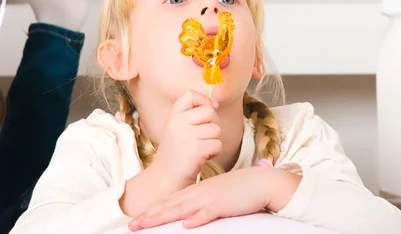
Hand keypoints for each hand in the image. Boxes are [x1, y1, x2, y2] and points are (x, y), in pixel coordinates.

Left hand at [128, 167, 277, 230]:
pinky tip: (186, 225)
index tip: (137, 219)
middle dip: (150, 215)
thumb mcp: (217, 194)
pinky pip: (208, 212)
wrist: (261, 181)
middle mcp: (200, 192)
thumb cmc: (240, 189)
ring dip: (164, 216)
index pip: (171, 200)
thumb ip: (201, 203)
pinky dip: (197, 218)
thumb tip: (187, 216)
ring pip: (183, 208)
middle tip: (132, 225)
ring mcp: (211, 197)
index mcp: (198, 190)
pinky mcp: (224, 204)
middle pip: (171, 205)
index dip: (153, 210)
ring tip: (147, 224)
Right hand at [151, 90, 221, 187]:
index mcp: (173, 117)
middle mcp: (177, 123)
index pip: (190, 95)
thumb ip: (192, 116)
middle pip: (209, 112)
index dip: (204, 100)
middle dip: (212, 124)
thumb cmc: (176, 156)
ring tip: (200, 150)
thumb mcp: (177, 130)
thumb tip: (215, 104)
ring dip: (213, 141)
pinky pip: (218, 144)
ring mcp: (186, 136)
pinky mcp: (196, 150)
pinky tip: (203, 158)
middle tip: (203, 138)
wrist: (164, 181)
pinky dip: (215, 153)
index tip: (209, 110)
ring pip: (216, 129)